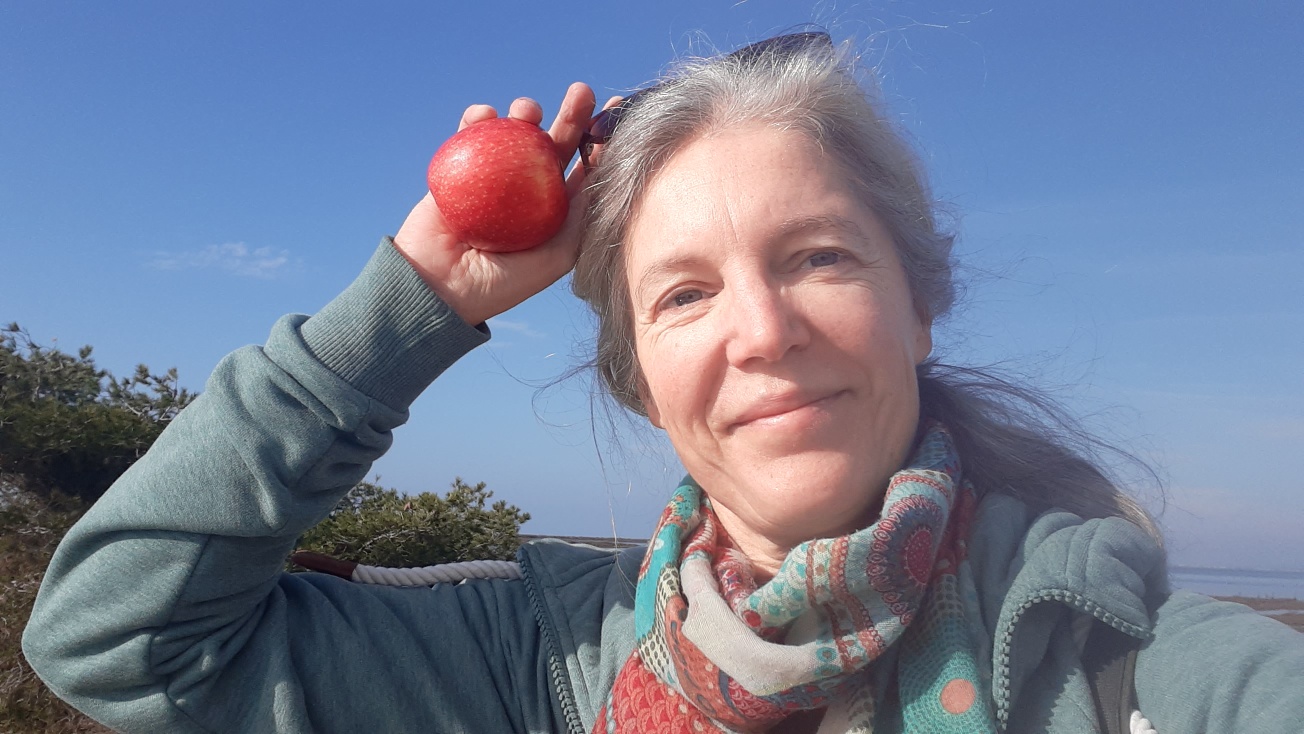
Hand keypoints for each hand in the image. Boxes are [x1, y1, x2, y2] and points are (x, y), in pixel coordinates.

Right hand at [393, 83, 596, 326]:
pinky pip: (469, 136)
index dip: (601, 141)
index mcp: (555, 210)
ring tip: (527, 111)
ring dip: (524, 113)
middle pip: (555, 144)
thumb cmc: (504, 282)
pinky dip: (476, 120)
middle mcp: (528, 191)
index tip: (616, 112)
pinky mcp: (459, 170)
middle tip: (582, 91)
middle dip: (572, 114)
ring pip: (514, 133)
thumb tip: (604, 174)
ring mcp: (493, 178)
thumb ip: (583, 217)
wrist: (441, 287)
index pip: (584, 169)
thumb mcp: (558, 255)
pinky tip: (484, 115)